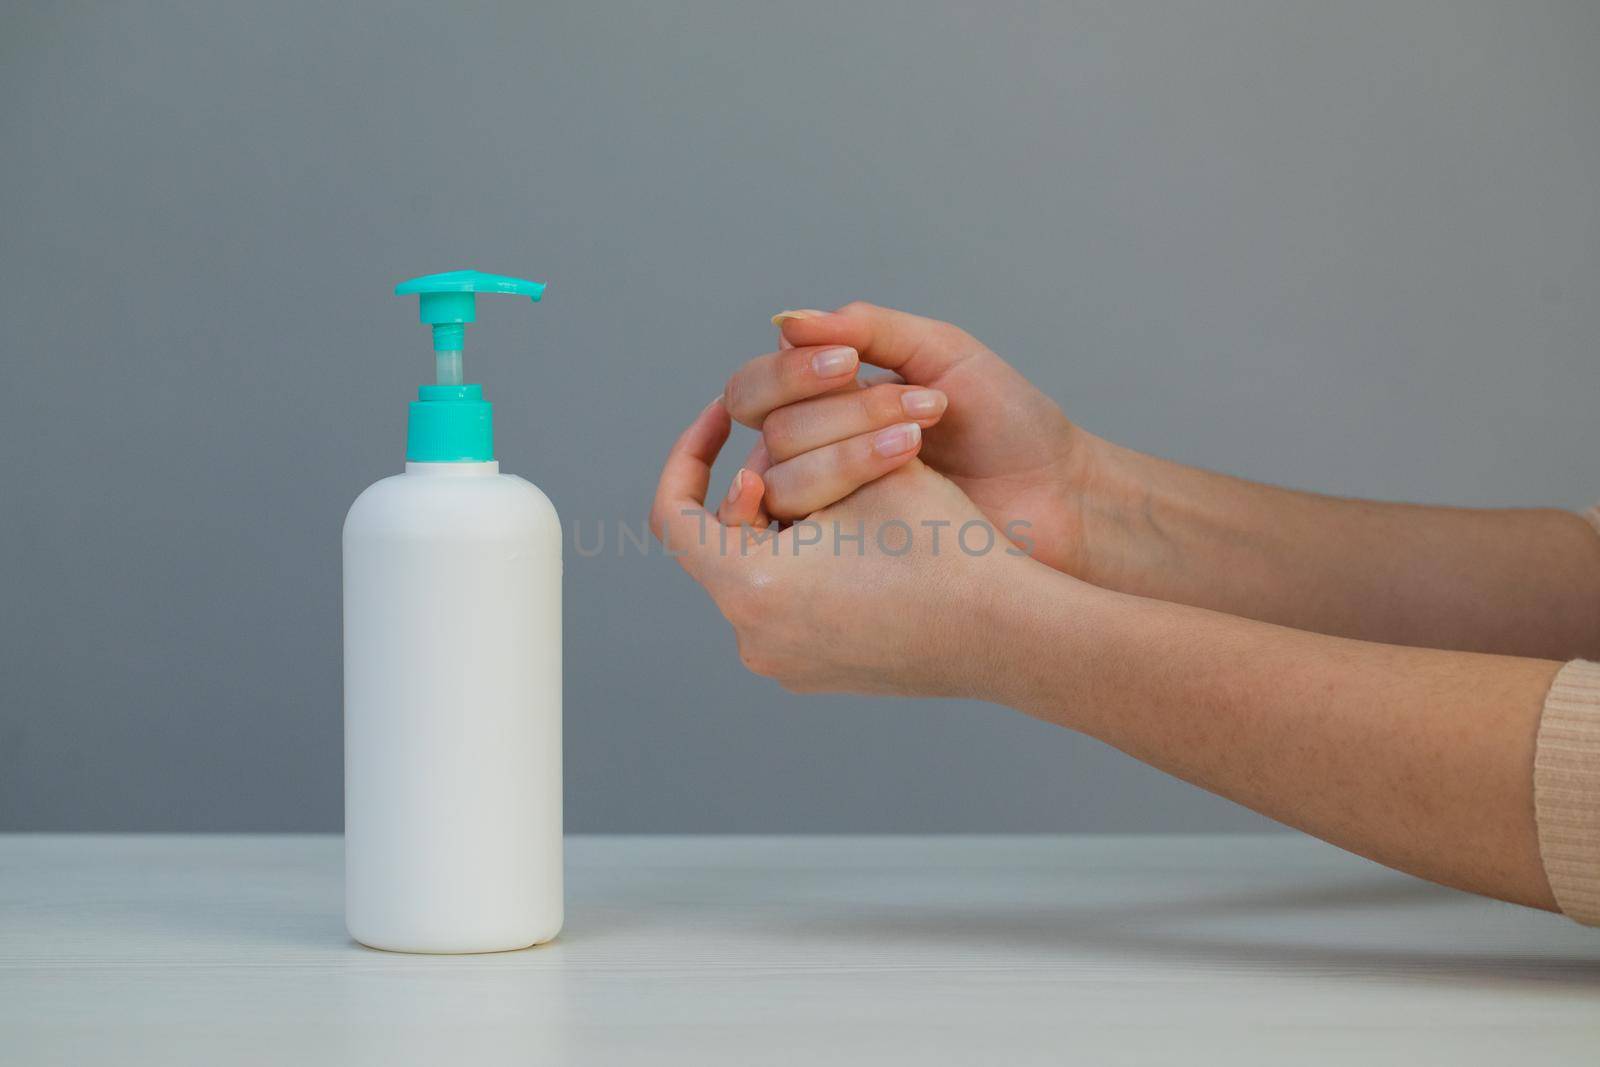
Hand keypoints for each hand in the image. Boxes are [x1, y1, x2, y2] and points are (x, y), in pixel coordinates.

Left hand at [651, 399, 1052, 696]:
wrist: (1006, 631)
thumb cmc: (940, 545)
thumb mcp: (860, 469)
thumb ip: (790, 450)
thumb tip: (751, 452)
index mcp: (750, 585)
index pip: (674, 513)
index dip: (689, 454)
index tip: (718, 419)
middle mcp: (752, 637)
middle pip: (724, 541)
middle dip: (757, 486)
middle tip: (801, 445)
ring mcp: (783, 664)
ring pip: (757, 572)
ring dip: (783, 525)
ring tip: (836, 490)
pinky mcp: (815, 674)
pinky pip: (787, 607)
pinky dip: (804, 566)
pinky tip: (854, 537)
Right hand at [722, 302, 1092, 573]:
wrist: (1060, 496)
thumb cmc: (1009, 424)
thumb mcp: (941, 353)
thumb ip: (866, 330)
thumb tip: (785, 323)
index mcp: (826, 406)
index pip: (755, 388)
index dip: (788, 374)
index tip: (847, 365)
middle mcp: (814, 459)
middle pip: (770, 433)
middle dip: (840, 414)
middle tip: (919, 407)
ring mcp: (827, 515)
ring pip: (782, 483)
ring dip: (852, 455)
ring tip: (921, 444)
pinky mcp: (846, 563)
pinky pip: (806, 536)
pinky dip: (845, 502)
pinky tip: (897, 484)